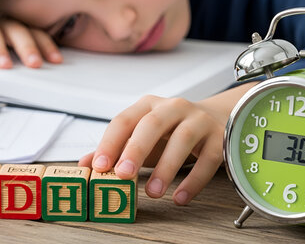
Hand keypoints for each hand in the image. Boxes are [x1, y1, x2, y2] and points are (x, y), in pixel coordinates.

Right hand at [0, 0, 62, 68]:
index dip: (46, 45)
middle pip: (16, 31)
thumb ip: (20, 41)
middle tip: (35, 64)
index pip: (34, 32)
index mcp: (13, 20)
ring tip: (4, 66)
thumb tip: (43, 64)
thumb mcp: (3, 30)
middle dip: (27, 47)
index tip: (57, 60)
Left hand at [79, 83, 256, 205]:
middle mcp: (173, 107)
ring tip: (154, 193)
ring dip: (166, 168)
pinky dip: (194, 180)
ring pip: (183, 139)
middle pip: (152, 124)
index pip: (125, 120)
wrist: (215, 119)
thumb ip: (114, 150)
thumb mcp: (141, 137)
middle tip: (123, 175)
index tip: (100, 166)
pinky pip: (208, 158)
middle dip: (136, 149)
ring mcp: (198, 120)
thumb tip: (85, 164)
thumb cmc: (170, 132)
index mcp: (148, 106)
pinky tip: (181, 197)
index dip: (111, 142)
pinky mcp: (219, 137)